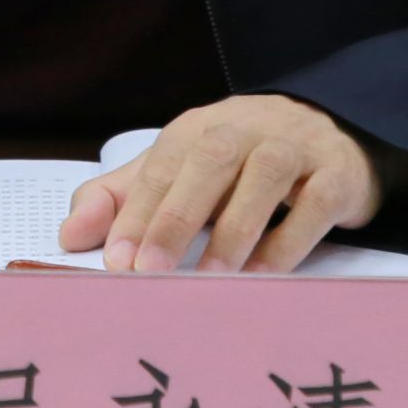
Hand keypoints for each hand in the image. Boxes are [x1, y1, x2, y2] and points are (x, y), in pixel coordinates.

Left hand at [57, 96, 380, 274]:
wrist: (336, 133)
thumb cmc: (242, 165)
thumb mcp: (181, 172)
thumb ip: (123, 199)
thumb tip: (69, 237)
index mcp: (200, 128)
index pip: (162, 163)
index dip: (136, 210)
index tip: (113, 260)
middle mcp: (246, 128)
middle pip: (208, 158)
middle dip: (175, 214)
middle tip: (150, 271)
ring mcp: (296, 146)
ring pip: (264, 174)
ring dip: (233, 228)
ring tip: (209, 280)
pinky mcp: (337, 174)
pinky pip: (315, 202)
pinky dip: (289, 239)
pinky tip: (264, 275)